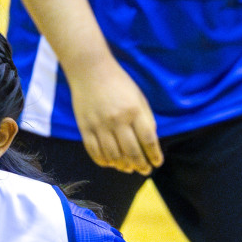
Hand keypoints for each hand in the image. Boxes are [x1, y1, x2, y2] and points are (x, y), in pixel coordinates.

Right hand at [67, 59, 163, 175]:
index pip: (148, 140)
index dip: (154, 155)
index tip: (157, 163)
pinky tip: (110, 163)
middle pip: (131, 152)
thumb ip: (146, 119)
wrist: (90, 71)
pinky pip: (94, 152)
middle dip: (140, 165)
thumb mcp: (139, 97)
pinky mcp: (85, 128)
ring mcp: (99, 125)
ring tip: (128, 168)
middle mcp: (117, 120)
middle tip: (145, 171)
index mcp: (134, 111)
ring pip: (113, 156)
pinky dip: (103, 162)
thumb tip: (150, 142)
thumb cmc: (119, 83)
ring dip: (123, 166)